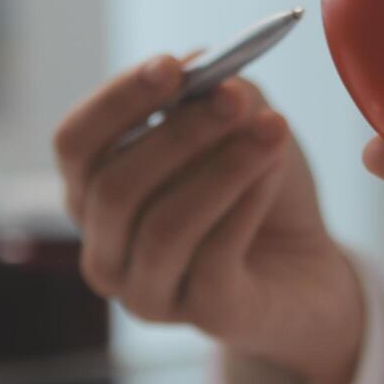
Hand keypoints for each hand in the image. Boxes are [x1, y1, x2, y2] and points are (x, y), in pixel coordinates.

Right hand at [54, 57, 364, 383]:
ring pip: (165, 227)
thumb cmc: (256, 190)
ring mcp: (147, 294)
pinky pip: (214, 258)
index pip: (75, 145)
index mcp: (93, 195)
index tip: (172, 66)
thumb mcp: (238, 127)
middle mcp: (106, 251)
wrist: (308, 267)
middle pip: (116, 187)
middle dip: (180, 134)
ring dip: (222, 169)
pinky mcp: (203, 317)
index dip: (117, 102)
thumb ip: (215, 95)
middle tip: (237, 99)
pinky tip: (273, 173)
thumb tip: (201, 71)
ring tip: (274, 130)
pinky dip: (246, 206)